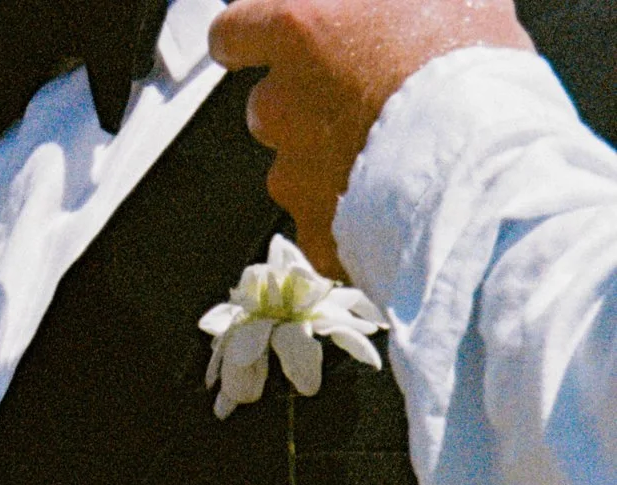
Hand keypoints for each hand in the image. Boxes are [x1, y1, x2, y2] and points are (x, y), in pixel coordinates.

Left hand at [211, 0, 532, 269]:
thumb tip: (396, 3)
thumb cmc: (464, 64)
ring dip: (326, 160)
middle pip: (267, 104)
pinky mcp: (315, 231)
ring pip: (292, 166)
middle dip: (303, 104)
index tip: (263, 44)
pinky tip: (392, 197)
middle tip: (361, 99)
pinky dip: (348, 213)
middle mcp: (280, 103)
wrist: (480, 163)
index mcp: (299, 29)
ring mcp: (292, 174)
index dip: (249, 38)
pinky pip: (323, 220)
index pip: (234, 30)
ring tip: (388, 152)